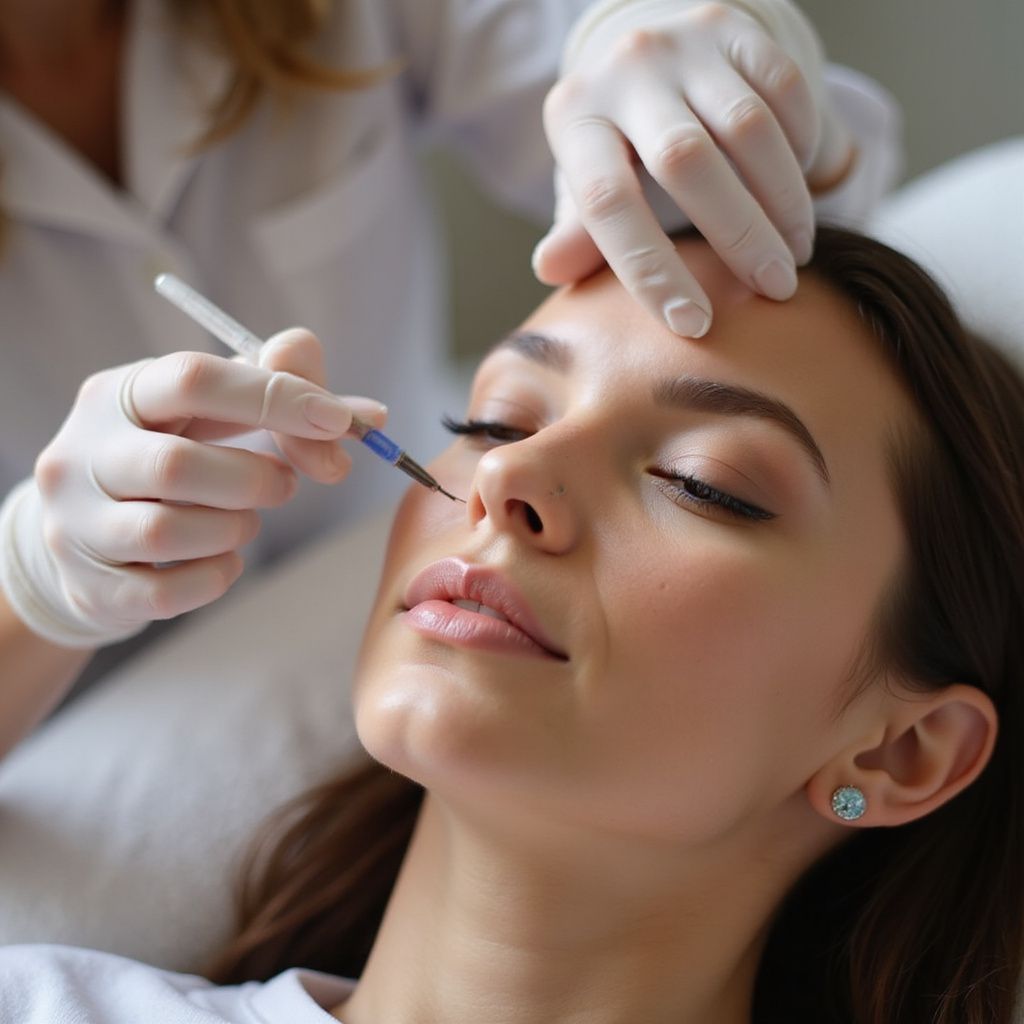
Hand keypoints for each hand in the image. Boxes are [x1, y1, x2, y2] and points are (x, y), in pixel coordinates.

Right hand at [0, 329, 385, 646]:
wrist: (90, 535)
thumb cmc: (172, 456)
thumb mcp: (215, 412)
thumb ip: (288, 398)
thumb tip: (373, 417)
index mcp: (118, 393)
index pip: (195, 379)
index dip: (276, 397)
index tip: (338, 421)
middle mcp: (82, 453)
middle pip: (179, 466)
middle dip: (256, 480)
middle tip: (285, 485)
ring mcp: (77, 523)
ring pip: (169, 532)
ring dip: (235, 528)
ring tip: (245, 520)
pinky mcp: (90, 586)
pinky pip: (168, 591)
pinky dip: (216, 576)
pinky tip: (224, 560)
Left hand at [534, 1, 853, 336]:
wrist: (640, 58)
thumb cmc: (614, 149)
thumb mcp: (585, 189)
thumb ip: (578, 231)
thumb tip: (549, 269)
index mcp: (575, 119)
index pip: (609, 203)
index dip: (651, 270)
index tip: (693, 324)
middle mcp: (624, 71)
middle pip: (686, 162)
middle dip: (739, 236)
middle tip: (776, 288)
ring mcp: (680, 42)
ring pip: (747, 126)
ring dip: (783, 200)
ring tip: (797, 251)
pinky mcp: (731, 25)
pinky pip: (785, 86)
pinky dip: (800, 146)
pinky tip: (799, 192)